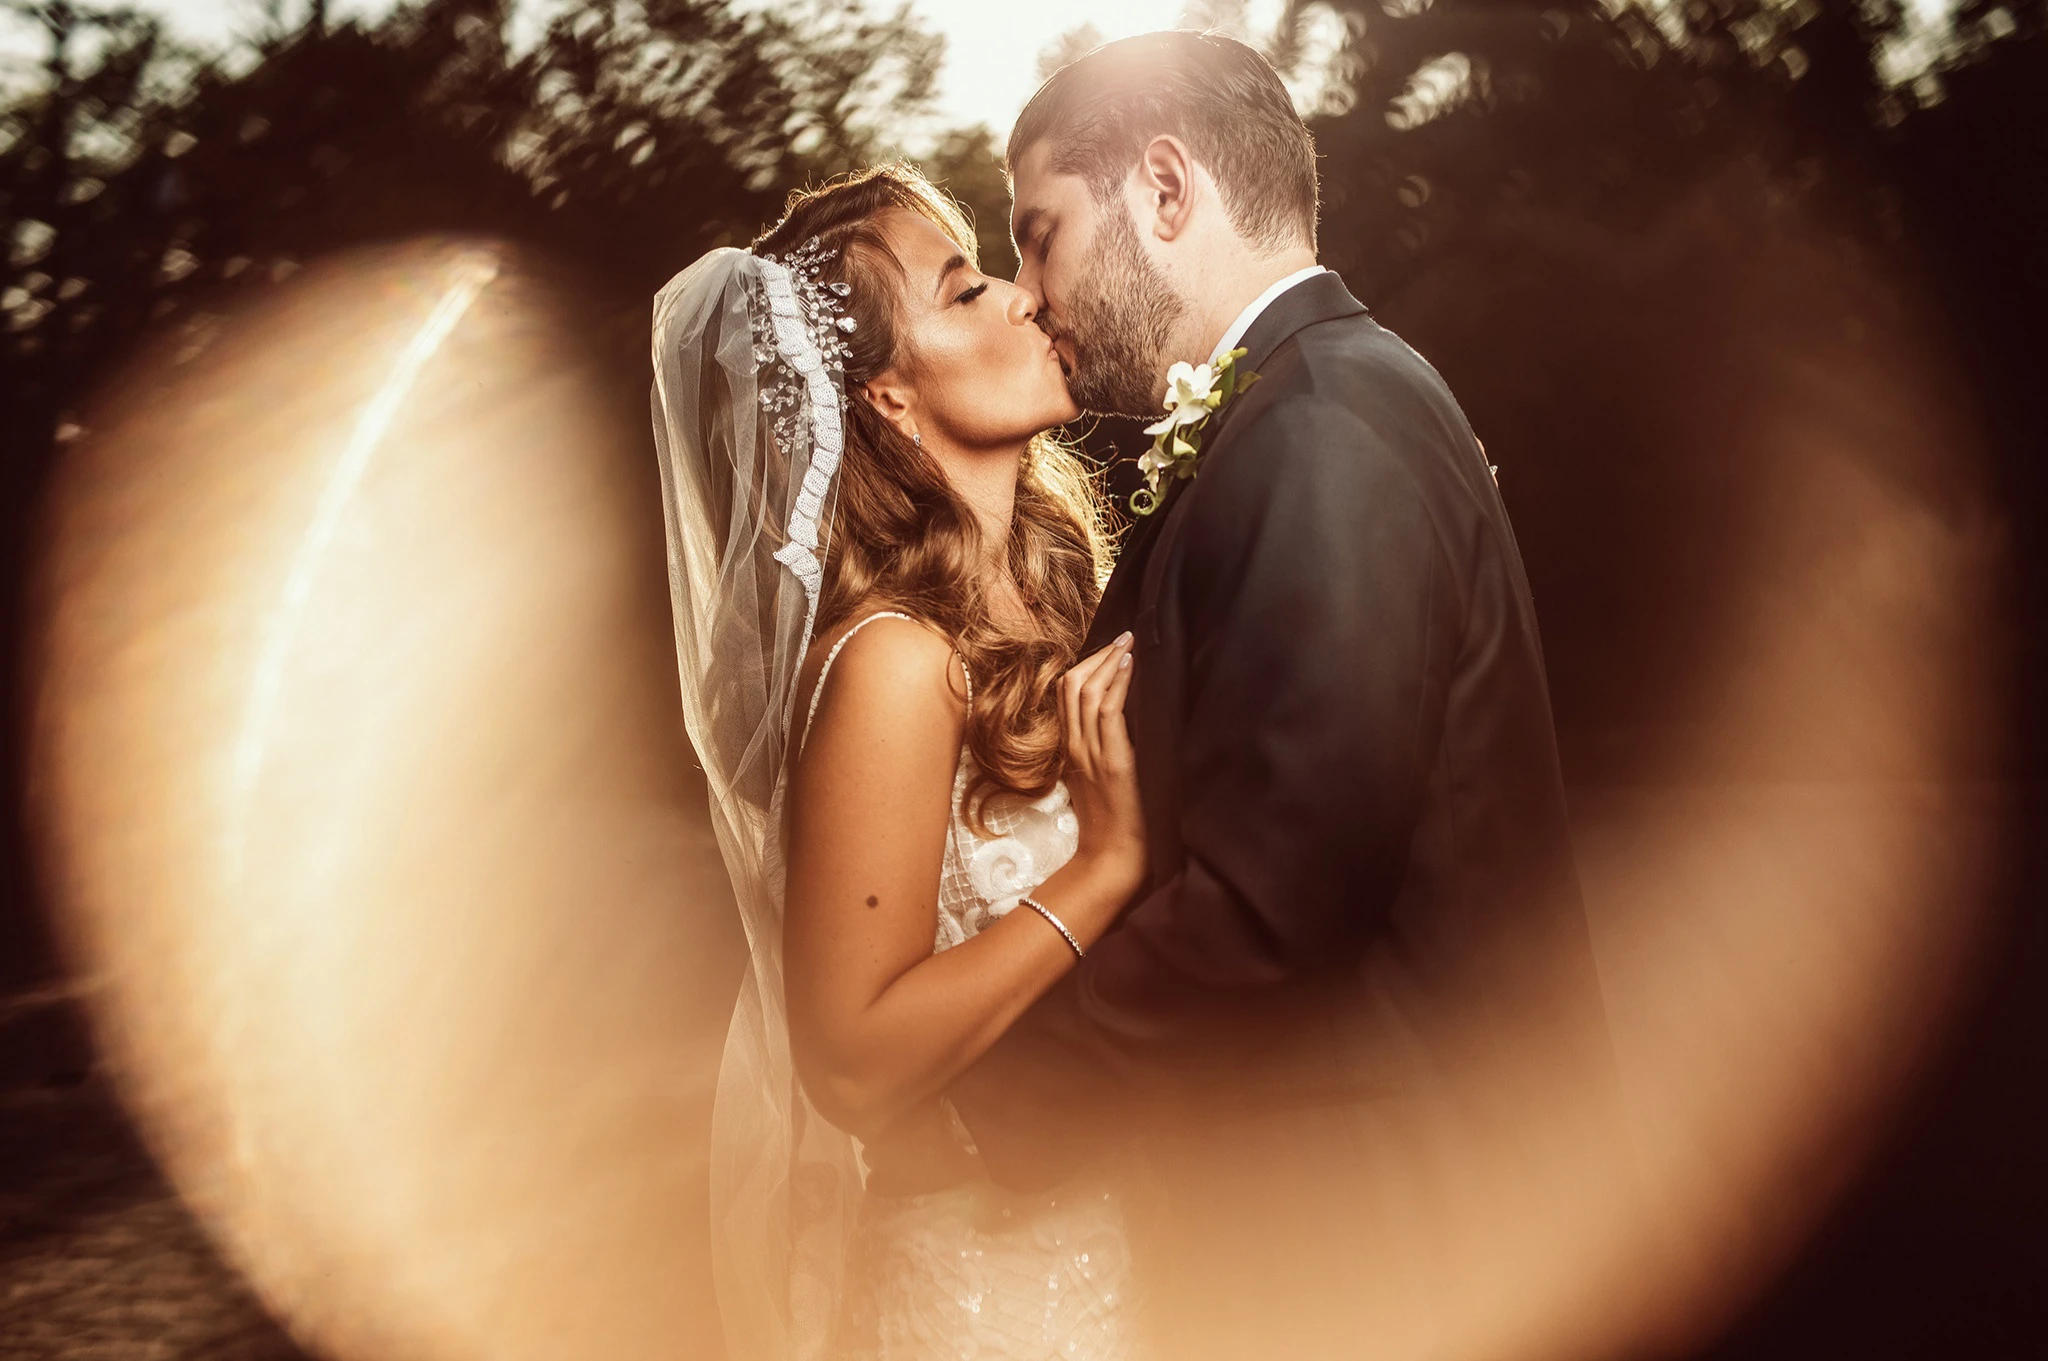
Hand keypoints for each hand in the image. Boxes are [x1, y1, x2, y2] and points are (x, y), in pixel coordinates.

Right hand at [1058, 632, 1144, 900]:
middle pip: (1071, 686)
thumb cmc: (1112, 827)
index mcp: (1070, 751)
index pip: (1066, 697)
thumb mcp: (1096, 783)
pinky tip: (1130, 666)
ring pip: (1086, 693)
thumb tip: (1118, 727)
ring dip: (1108, 662)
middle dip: (1096, 656)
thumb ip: (1098, 755)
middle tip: (1121, 638)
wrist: (1111, 860)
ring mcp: (1090, 753)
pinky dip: (1117, 683)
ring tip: (1127, 643)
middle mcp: (1074, 747)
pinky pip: (1108, 712)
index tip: (1108, 650)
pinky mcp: (1112, 762)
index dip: (1085, 667)